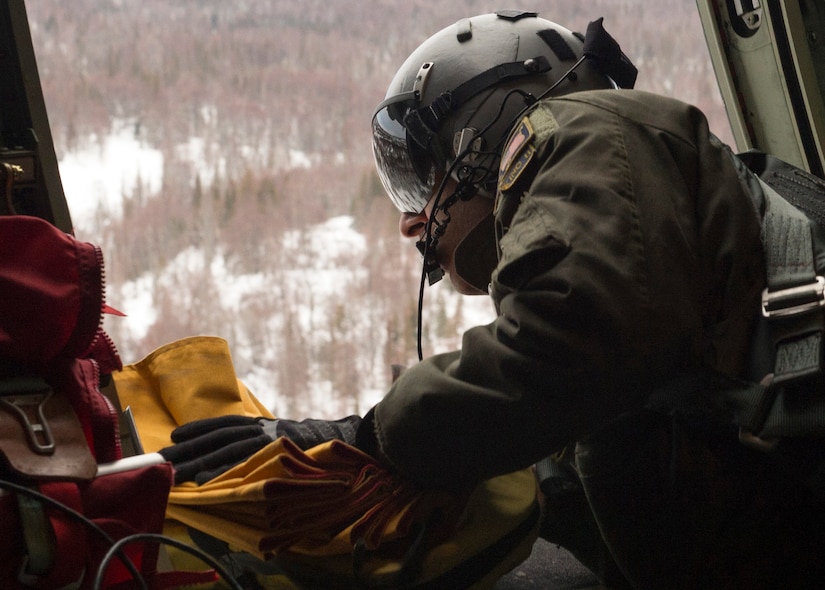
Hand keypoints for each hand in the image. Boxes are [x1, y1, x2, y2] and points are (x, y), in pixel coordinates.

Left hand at [158, 414, 360, 483]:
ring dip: (198, 460)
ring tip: (176, 470)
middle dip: (188, 447)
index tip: (175, 435)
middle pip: (216, 437)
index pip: (222, 423)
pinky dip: (223, 471)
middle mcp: (258, 428)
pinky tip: (205, 481)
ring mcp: (265, 440)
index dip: (199, 428)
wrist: (335, 440)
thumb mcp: (276, 435)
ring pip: (224, 449)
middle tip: (162, 457)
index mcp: (257, 423)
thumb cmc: (303, 443)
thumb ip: (255, 438)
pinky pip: (243, 464)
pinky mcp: (273, 453)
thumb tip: (231, 448)